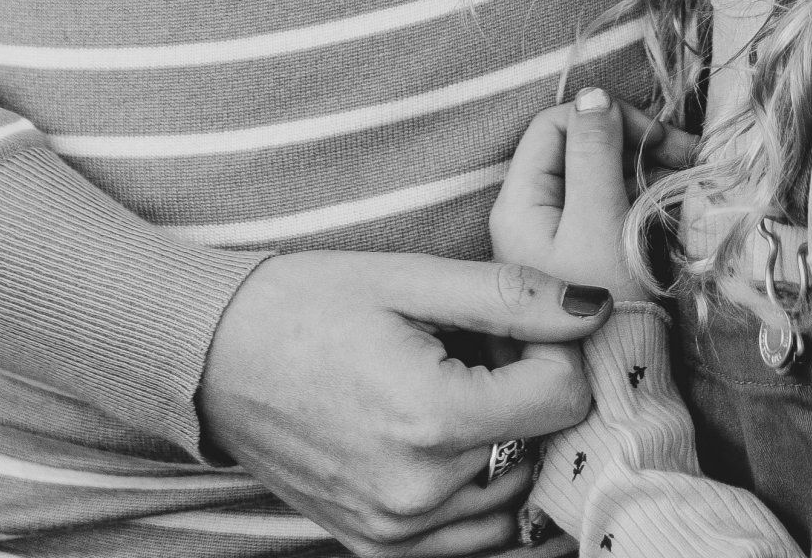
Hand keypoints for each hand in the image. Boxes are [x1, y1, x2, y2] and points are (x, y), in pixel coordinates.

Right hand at [196, 249, 610, 556]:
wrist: (216, 356)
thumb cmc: (311, 303)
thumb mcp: (412, 280)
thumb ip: (511, 295)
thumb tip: (595, 306)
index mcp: (432, 419)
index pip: (562, 398)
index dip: (552, 348)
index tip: (511, 324)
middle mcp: (418, 493)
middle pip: (539, 447)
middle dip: (526, 395)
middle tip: (475, 350)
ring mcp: (394, 532)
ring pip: (508, 498)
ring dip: (503, 446)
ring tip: (452, 390)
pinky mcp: (374, 547)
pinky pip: (465, 540)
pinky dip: (473, 493)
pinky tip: (440, 439)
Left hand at [490, 89, 695, 303]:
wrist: (612, 392)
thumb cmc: (603, 309)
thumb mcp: (600, 221)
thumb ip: (594, 152)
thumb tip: (593, 94)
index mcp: (519, 202)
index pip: (558, 123)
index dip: (607, 119)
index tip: (657, 140)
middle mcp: (525, 215)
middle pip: (576, 146)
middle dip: (630, 142)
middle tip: (682, 157)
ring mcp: (549, 240)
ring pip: (594, 176)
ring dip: (640, 167)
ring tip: (682, 181)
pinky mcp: (575, 259)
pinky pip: (604, 207)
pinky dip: (636, 197)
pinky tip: (667, 208)